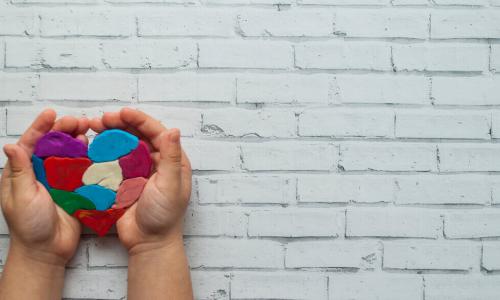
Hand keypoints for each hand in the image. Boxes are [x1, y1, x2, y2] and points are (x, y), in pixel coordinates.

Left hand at [0, 109, 88, 264]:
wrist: (47, 251)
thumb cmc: (29, 226)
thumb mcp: (21, 196)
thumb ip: (20, 171)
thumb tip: (12, 145)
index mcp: (22, 173)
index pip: (31, 143)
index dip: (41, 127)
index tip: (51, 113)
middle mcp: (40, 173)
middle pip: (52, 145)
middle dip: (64, 130)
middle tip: (79, 121)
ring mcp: (58, 180)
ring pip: (69, 154)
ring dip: (78, 140)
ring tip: (88, 130)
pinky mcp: (74, 189)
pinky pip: (82, 170)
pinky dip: (89, 158)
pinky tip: (95, 150)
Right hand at [89, 108, 191, 253]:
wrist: (148, 242)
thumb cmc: (164, 216)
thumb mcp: (170, 185)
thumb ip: (171, 157)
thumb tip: (173, 130)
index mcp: (172, 160)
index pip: (156, 132)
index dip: (139, 120)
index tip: (122, 112)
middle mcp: (156, 162)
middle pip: (137, 135)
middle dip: (120, 124)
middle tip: (101, 119)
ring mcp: (139, 171)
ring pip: (124, 145)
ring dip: (110, 135)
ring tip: (93, 128)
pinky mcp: (124, 181)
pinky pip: (113, 161)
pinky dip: (103, 152)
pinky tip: (91, 146)